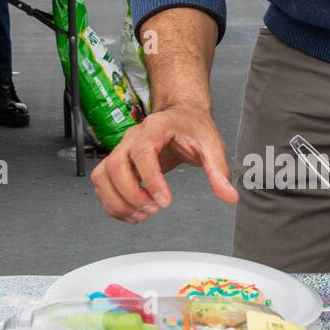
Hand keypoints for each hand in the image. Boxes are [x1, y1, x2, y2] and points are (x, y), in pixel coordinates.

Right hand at [91, 103, 235, 223]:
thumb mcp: (211, 143)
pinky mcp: (117, 164)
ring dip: (118, 202)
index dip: (150, 178)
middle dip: (132, 194)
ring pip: (102, 177)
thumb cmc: (191, 126)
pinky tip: (133, 213)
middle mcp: (131, 138)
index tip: (165, 200)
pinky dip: (113, 204)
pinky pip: (102, 185)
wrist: (179, 115)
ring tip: (142, 214)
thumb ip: (218, 169)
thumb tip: (228, 195)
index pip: (142, 152)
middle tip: (155, 207)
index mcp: (154, 128)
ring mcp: (120, 150)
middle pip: (115, 166)